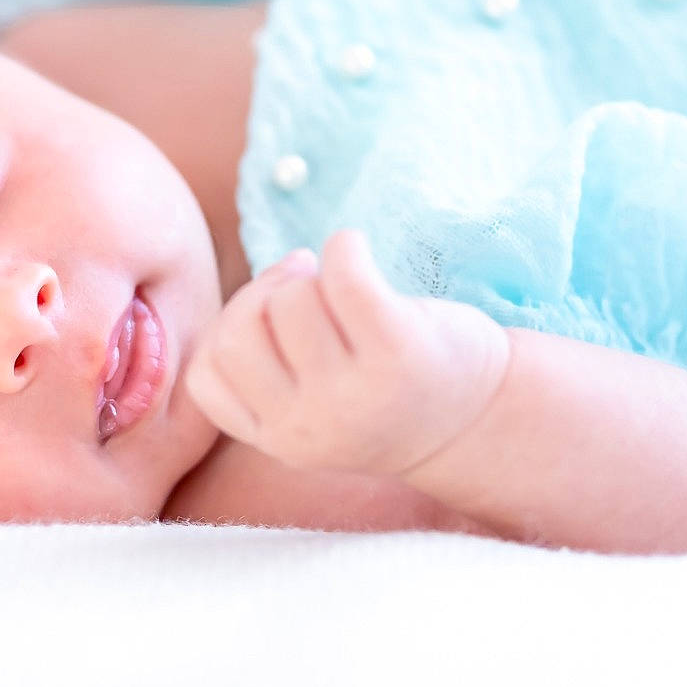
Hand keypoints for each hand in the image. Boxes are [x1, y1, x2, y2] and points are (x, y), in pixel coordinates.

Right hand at [182, 229, 512, 477]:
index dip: (228, 329)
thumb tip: (275, 279)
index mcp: (280, 439)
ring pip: (288, 301)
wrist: (482, 418)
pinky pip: (343, 274)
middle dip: (263, 296)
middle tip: (305, 290)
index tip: (271, 316)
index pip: (205, 376)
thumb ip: (266, 363)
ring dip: (312, 277)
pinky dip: (344, 246)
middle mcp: (310, 427)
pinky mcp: (399, 353)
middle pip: (237, 332)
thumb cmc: (382, 391)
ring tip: (345, 290)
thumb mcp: (309, 403)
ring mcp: (354, 395)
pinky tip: (357, 252)